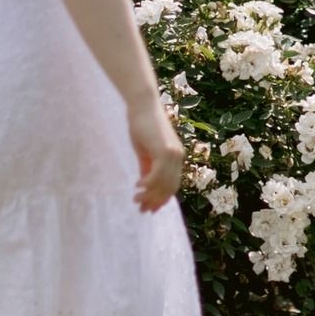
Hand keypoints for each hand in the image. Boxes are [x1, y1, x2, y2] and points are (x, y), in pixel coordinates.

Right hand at [128, 95, 186, 212]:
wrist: (143, 105)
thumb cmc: (142, 125)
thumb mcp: (145, 151)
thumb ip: (147, 167)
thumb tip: (145, 185)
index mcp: (176, 157)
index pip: (172, 185)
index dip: (162, 199)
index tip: (150, 209)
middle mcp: (178, 157)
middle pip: (169, 188)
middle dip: (155, 201)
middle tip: (141, 210)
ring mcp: (173, 154)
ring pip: (164, 184)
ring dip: (149, 195)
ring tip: (136, 200)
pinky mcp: (165, 151)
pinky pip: (158, 175)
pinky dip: (148, 184)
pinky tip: (138, 186)